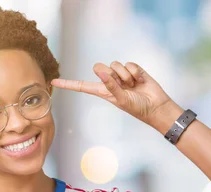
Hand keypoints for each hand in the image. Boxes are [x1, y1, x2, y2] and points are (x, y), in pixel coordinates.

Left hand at [51, 61, 181, 131]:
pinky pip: (128, 64)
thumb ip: (111, 86)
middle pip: (99, 67)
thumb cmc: (138, 108)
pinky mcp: (133, 70)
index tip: (53, 82)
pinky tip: (140, 80)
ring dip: (124, 75)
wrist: (156, 106)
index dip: (69, 84)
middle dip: (109, 73)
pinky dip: (134, 72)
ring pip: (115, 64)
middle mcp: (110, 82)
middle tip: (121, 84)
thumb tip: (101, 71)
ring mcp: (121, 75)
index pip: (83, 86)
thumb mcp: (121, 100)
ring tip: (133, 85)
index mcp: (103, 92)